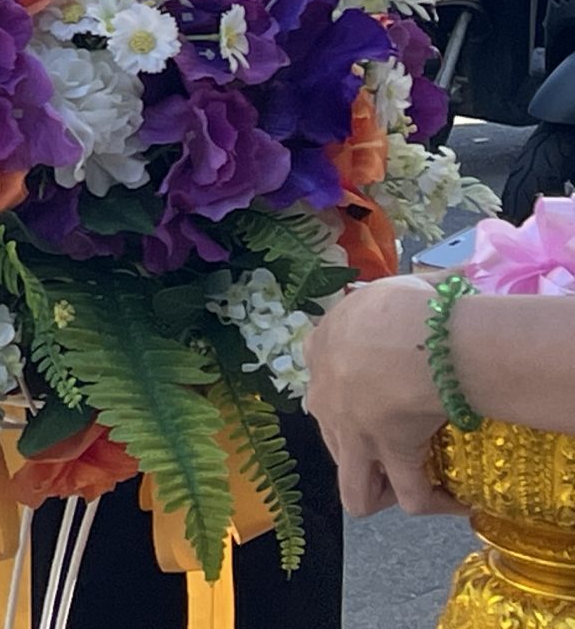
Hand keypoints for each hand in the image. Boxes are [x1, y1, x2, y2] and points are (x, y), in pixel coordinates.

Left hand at [305, 276, 463, 516]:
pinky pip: (409, 496)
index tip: (379, 394)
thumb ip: (407, 292)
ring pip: (353, 483)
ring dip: (381, 489)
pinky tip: (454, 500)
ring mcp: (351, 431)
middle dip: (362, 447)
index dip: (345, 390)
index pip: (319, 376)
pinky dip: (431, 502)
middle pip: (332, 433)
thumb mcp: (390, 288)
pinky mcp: (385, 456)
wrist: (413, 340)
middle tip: (398, 446)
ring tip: (412, 483)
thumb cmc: (405, 307)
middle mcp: (325, 395)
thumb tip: (450, 272)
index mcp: (322, 348)